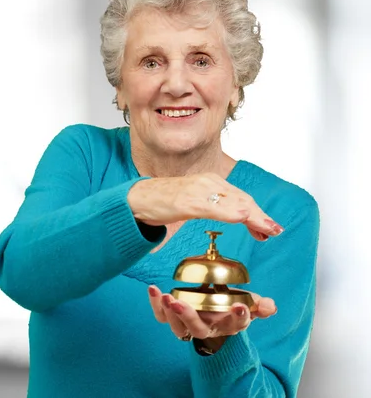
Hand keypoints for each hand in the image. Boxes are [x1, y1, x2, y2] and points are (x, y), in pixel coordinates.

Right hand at [127, 173, 283, 240]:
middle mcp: (207, 182)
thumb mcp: (195, 204)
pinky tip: (241, 218)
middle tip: (275, 231)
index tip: (270, 227)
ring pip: (232, 202)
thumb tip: (239, 216)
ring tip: (268, 228)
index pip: (241, 198)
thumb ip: (215, 208)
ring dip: (253, 216)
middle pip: (242, 199)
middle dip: (260, 216)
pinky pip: (212, 206)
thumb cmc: (163, 201)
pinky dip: (230, 212)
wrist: (137, 199)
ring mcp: (197, 190)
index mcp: (211, 183)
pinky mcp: (186, 200)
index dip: (258, 213)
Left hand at [147, 285, 276, 348]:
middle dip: (187, 316)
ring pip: (177, 327)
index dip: (239, 316)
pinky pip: (162, 316)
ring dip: (170, 312)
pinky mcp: (173, 318)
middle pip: (197, 329)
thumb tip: (270, 306)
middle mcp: (208, 328)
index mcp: (229, 324)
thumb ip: (259, 305)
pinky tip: (153, 289)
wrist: (213, 314)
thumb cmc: (229, 306)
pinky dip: (155, 304)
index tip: (239, 304)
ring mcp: (188, 325)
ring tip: (165, 296)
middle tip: (178, 302)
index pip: (237, 323)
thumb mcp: (247, 303)